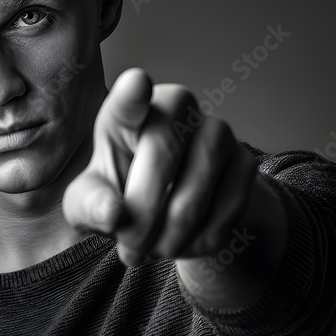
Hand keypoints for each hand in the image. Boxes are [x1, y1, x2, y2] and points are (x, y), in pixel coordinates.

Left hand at [62, 67, 259, 266]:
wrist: (170, 208)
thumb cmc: (120, 194)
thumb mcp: (91, 203)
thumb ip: (89, 206)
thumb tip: (113, 213)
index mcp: (128, 111)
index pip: (130, 98)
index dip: (133, 95)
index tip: (137, 86)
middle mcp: (176, 106)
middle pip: (161, 156)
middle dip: (142, 216)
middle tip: (129, 249)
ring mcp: (217, 130)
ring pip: (194, 195)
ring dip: (170, 237)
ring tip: (153, 248)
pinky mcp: (246, 161)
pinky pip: (225, 213)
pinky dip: (200, 241)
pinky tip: (185, 241)